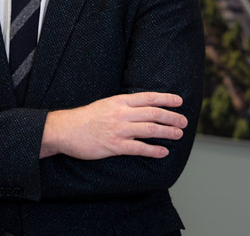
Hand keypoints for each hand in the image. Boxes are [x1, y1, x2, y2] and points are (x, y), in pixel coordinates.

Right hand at [40, 92, 186, 159]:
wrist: (66, 130)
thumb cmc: (86, 118)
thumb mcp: (106, 104)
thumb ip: (123, 105)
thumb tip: (143, 106)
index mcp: (120, 101)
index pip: (149, 98)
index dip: (166, 99)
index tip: (179, 101)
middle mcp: (122, 113)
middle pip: (154, 114)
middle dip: (172, 117)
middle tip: (184, 121)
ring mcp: (119, 130)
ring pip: (150, 130)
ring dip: (167, 132)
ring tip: (178, 135)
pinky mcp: (115, 146)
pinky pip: (139, 148)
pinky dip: (153, 150)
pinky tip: (163, 152)